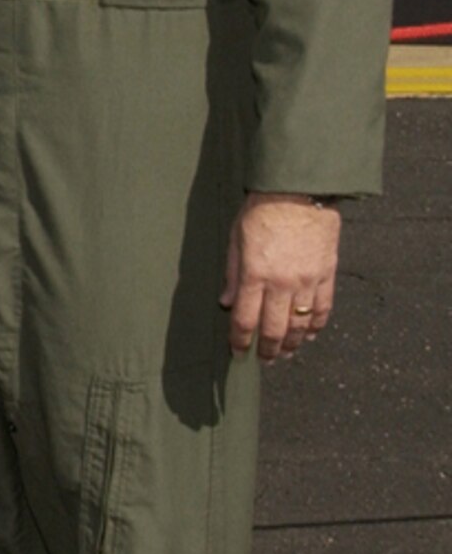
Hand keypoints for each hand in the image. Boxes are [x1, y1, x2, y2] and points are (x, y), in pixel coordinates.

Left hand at [220, 193, 340, 361]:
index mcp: (254, 275)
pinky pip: (323, 309)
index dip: (240, 341)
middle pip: (274, 329)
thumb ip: (232, 275)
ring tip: (286, 353)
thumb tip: (227, 304)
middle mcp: (281, 284)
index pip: (245, 320)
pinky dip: (317, 326)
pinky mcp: (327, 275)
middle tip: (264, 360)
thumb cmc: (261, 210)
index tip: (238, 353)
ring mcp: (307, 282)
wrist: (299, 193)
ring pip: (301, 325)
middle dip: (267, 350)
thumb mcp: (235, 239)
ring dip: (293, 344)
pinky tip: (311, 335)